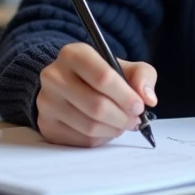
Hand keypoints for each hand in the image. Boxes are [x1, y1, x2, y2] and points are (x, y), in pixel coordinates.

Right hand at [36, 42, 157, 147]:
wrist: (70, 85)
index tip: (139, 106)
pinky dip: (100, 139)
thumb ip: (143, 76)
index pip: (103, 77)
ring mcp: (46, 102)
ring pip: (89, 126)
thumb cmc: (102, 75)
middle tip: (134, 120)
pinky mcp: (46, 125)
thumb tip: (148, 98)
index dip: (125, 96)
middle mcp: (53, 75)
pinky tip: (105, 129)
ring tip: (122, 124)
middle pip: (96, 105)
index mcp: (73, 54)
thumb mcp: (126, 67)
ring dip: (113, 130)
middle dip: (122, 117)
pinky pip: (80, 140)